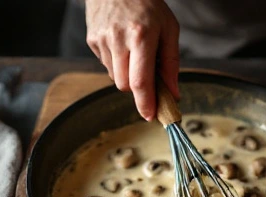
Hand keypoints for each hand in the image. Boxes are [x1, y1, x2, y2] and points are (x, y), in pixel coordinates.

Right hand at [84, 0, 178, 120]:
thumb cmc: (148, 4)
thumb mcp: (169, 28)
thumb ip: (171, 62)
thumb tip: (173, 93)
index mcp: (141, 36)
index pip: (141, 81)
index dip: (146, 103)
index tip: (151, 116)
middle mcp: (119, 40)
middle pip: (125, 85)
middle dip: (137, 87)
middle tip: (148, 75)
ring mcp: (102, 41)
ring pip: (114, 77)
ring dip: (126, 73)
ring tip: (133, 51)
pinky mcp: (92, 41)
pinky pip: (105, 65)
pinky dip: (116, 62)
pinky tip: (121, 44)